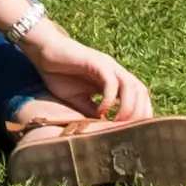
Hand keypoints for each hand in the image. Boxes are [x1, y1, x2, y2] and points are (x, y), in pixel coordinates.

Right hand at [18, 22, 151, 124]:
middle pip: (141, 92)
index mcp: (114, 80)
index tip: (135, 134)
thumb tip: (103, 129)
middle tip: (128, 132)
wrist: (44, 52)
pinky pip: (111, 82)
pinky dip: (109, 98)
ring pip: (131, 86)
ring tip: (117, 123)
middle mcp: (115, 71)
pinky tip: (100, 110)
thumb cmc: (60, 74)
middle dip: (139, 113)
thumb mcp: (78, 100)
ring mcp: (107, 65)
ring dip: (128, 107)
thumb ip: (92, 111)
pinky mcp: (96, 62)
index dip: (141, 114)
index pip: (139, 96)